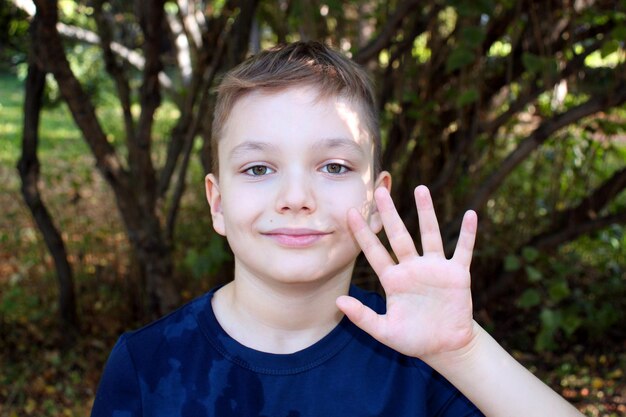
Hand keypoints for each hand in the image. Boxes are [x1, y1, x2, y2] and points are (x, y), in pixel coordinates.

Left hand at [337, 185, 477, 358]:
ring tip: (420, 189)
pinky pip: (463, 250)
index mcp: (393, 280)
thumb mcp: (384, 331)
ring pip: (429, 235)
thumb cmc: (413, 339)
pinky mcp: (457, 274)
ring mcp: (435, 268)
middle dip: (389, 214)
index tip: (351, 212)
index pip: (375, 252)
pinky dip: (468, 234)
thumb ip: (362, 317)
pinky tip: (471, 214)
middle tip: (380, 191)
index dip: (363, 234)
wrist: (445, 347)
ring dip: (426, 213)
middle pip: (399, 235)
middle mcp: (412, 268)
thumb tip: (339, 301)